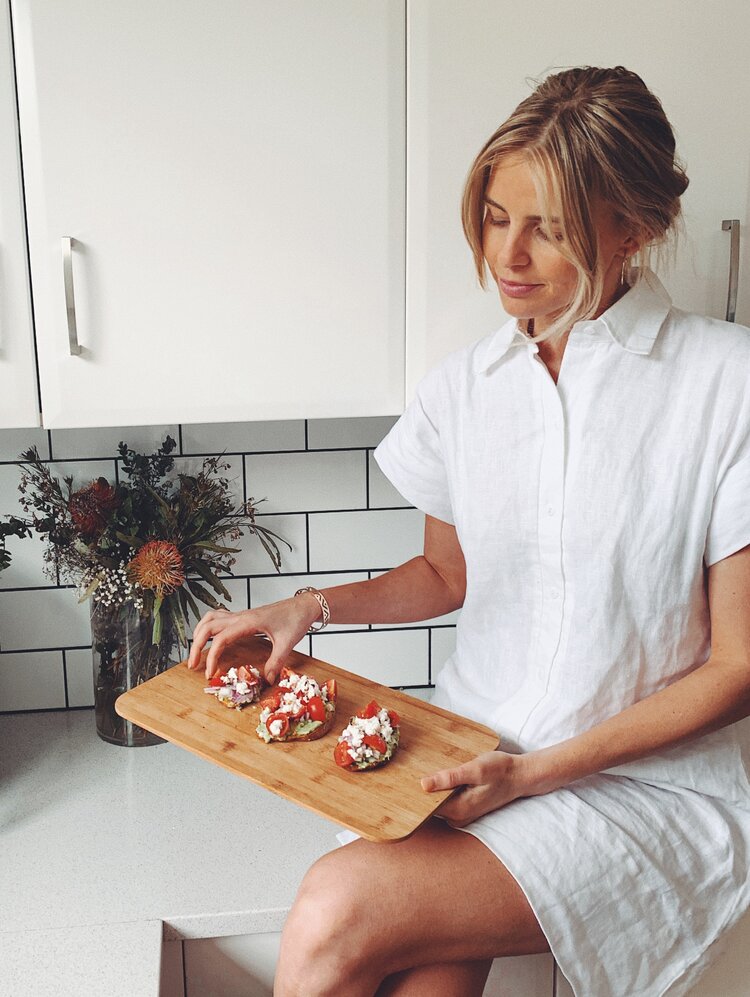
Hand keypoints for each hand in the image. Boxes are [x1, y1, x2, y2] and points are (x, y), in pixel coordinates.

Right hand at [186, 595, 320, 682]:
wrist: (304, 605)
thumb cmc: (296, 619)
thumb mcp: (288, 643)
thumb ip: (276, 661)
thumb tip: (268, 680)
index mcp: (248, 622)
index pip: (221, 639)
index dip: (212, 657)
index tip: (210, 674)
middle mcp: (240, 616)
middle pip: (208, 627)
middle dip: (196, 645)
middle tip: (193, 665)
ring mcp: (241, 615)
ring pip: (210, 618)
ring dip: (199, 632)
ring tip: (196, 650)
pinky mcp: (244, 616)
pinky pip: (219, 617)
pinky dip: (209, 626)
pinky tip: (211, 638)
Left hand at [420, 750, 539, 825]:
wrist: (520, 775)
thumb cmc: (500, 770)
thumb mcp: (475, 769)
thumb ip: (450, 777)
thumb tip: (423, 785)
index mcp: (458, 810)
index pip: (426, 807)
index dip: (414, 794)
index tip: (402, 780)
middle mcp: (458, 817)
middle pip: (429, 805)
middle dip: (421, 790)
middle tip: (409, 770)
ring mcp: (462, 814)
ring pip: (437, 802)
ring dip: (432, 788)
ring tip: (422, 769)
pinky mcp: (465, 808)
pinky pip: (445, 800)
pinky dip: (441, 789)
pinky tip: (439, 774)